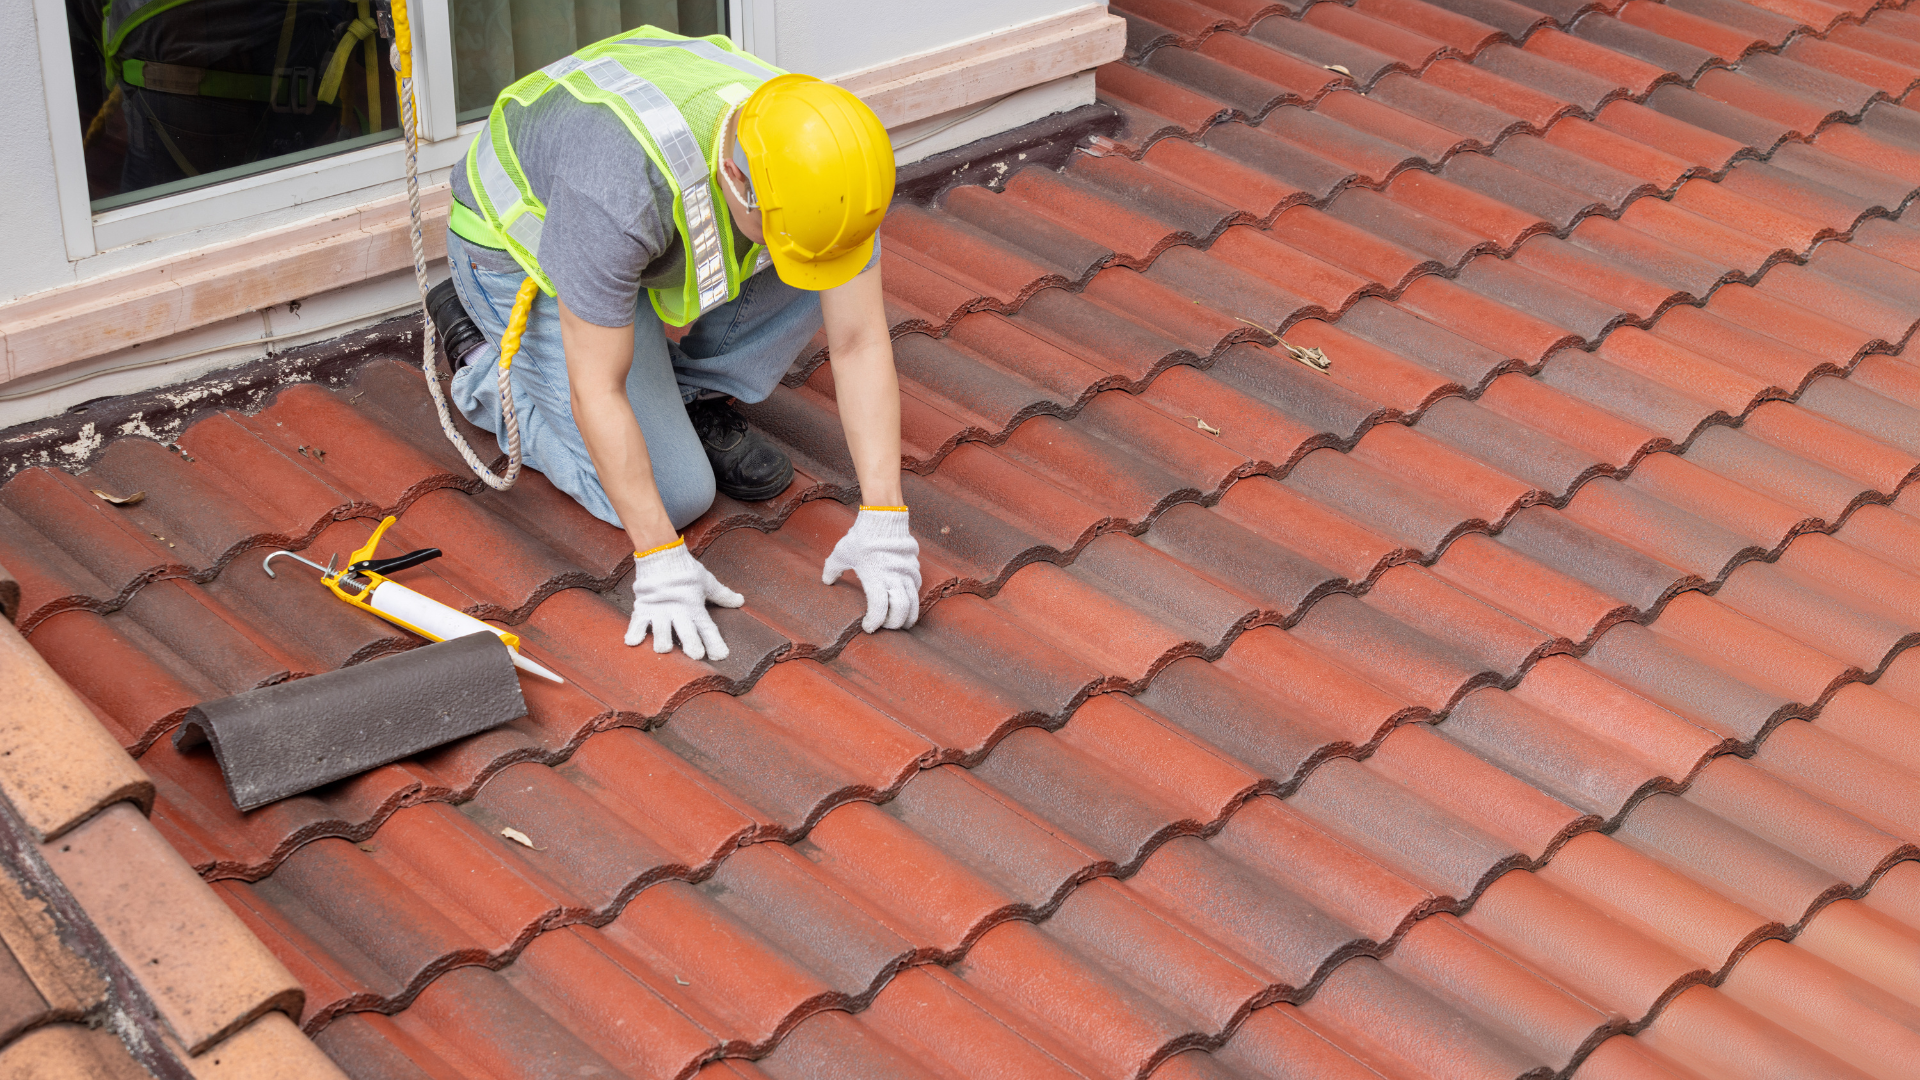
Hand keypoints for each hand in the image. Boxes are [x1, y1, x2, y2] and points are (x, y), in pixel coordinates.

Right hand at [625, 539, 744, 659]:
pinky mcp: (642, 607)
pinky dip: (634, 632)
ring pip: (661, 631)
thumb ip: (722, 595)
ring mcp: (659, 610)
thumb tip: (740, 601)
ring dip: (662, 642)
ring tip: (664, 649)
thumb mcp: (707, 582)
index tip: (721, 656)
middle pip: (686, 632)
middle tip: (696, 655)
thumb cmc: (686, 569)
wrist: (661, 553)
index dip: (715, 643)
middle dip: (692, 645)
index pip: (708, 628)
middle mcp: (678, 611)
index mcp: (695, 606)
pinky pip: (637, 622)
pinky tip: (633, 642)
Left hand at [822, 507, 920, 631]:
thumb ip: (832, 569)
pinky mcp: (914, 568)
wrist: (883, 518)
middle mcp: (894, 577)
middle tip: (886, 627)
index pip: (879, 609)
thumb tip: (827, 580)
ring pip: (913, 602)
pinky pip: (916, 589)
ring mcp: (907, 573)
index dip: (875, 622)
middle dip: (894, 624)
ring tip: (901, 624)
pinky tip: (906, 603)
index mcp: (875, 578)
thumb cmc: (861, 537)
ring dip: (907, 616)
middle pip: (901, 610)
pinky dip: (912, 600)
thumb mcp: (841, 553)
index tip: (868, 627)